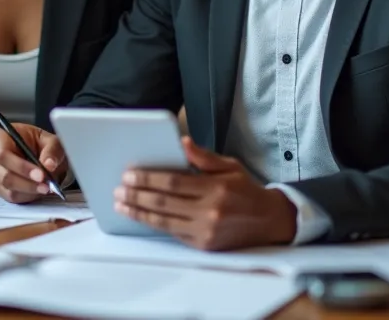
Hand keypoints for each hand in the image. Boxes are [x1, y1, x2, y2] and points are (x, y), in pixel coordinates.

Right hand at [0, 123, 66, 203]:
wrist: (38, 153)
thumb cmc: (40, 143)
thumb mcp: (51, 141)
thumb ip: (52, 151)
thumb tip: (49, 165)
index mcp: (0, 137)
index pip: (3, 154)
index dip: (21, 166)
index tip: (40, 174)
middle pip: (4, 176)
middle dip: (27, 183)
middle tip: (47, 185)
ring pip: (8, 189)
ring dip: (29, 192)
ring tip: (46, 188)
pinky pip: (10, 197)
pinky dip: (27, 197)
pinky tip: (38, 191)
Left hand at [113, 137, 297, 250]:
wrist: (270, 221)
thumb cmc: (246, 190)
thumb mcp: (229, 166)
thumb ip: (204, 157)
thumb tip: (182, 143)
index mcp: (216, 188)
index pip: (173, 182)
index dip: (148, 179)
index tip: (129, 174)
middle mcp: (210, 212)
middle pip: (164, 202)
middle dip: (137, 195)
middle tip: (119, 189)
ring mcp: (206, 231)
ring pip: (164, 221)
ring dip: (139, 212)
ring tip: (122, 205)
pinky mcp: (204, 245)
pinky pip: (173, 233)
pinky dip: (155, 224)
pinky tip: (141, 216)